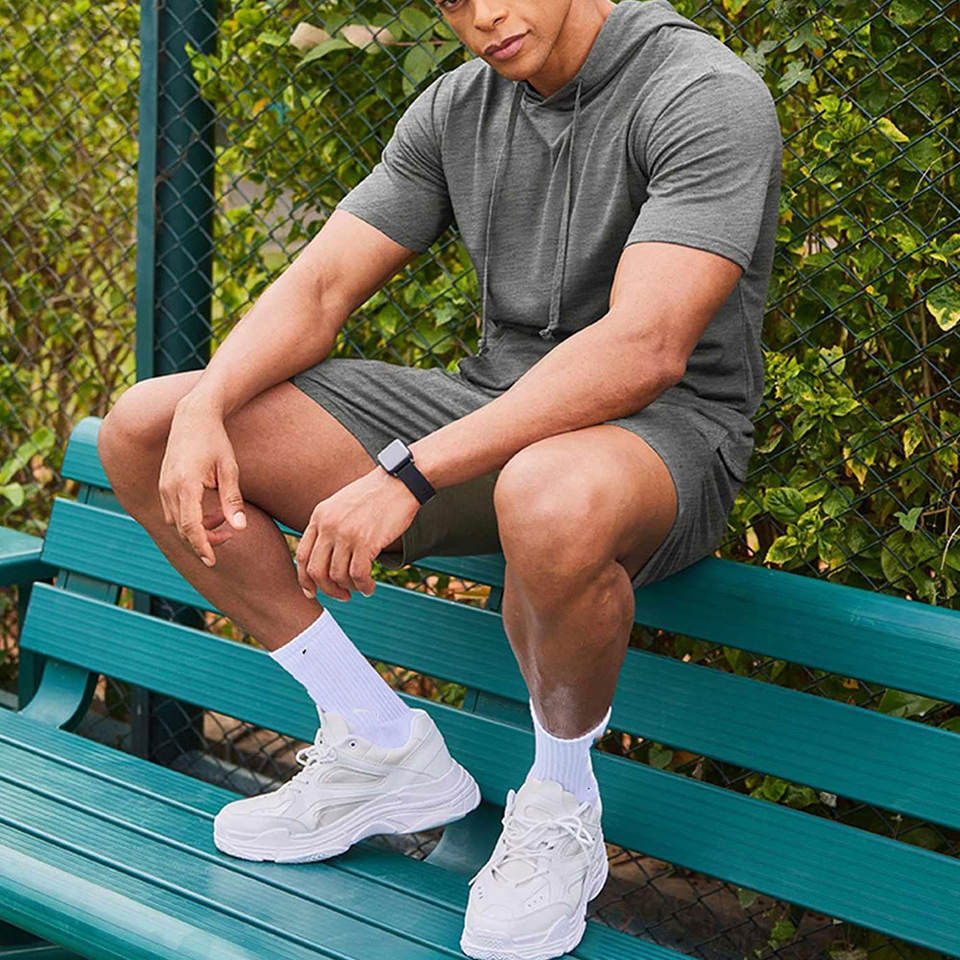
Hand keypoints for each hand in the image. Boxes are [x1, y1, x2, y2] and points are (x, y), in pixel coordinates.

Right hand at [158, 401, 246, 566]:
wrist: (193, 416)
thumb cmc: (216, 441)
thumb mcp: (230, 470)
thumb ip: (232, 500)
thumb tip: (240, 528)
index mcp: (186, 485)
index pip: (191, 526)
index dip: (201, 546)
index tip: (212, 561)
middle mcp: (169, 487)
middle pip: (181, 528)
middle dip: (202, 540)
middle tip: (227, 538)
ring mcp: (163, 485)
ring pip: (175, 521)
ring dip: (195, 529)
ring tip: (220, 520)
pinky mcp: (163, 483)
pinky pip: (172, 510)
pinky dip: (188, 518)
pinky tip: (208, 511)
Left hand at [296, 466, 420, 601]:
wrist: (401, 481)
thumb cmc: (376, 494)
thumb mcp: (343, 504)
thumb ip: (330, 525)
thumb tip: (327, 556)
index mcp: (320, 515)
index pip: (302, 554)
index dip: (304, 579)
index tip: (312, 592)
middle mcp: (328, 525)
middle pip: (316, 571)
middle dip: (327, 589)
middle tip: (341, 595)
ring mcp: (346, 533)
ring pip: (337, 576)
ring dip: (348, 589)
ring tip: (361, 589)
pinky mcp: (366, 541)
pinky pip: (358, 575)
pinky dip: (363, 586)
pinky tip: (370, 587)